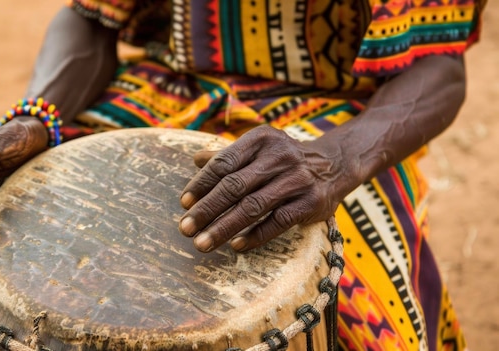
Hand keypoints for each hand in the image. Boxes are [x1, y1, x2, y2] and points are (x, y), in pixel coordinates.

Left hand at [179, 125, 355, 252]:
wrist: (335, 165)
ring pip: (253, 207)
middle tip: (185, 229)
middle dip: (207, 210)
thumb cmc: (283, 159)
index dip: (201, 184)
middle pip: (234, 186)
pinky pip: (277, 222)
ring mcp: (297, 180)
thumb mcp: (259, 149)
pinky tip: (236, 246)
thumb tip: (195, 160)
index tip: (183, 203)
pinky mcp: (311, 202)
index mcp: (261, 139)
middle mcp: (279, 157)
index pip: (223, 163)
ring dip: (224, 228)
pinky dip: (255, 236)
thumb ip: (228, 156)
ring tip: (202, 243)